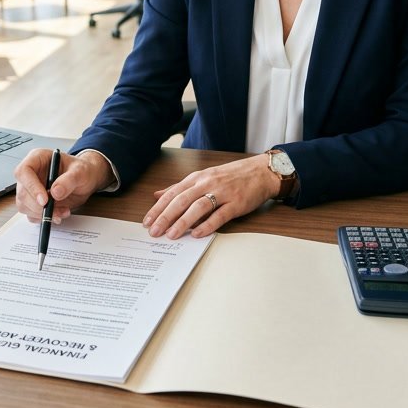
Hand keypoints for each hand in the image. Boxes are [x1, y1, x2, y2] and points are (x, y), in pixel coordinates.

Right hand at [13, 149, 114, 223]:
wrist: (85, 182)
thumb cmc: (82, 171)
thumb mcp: (81, 171)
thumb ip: (69, 180)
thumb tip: (55, 192)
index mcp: (37, 158)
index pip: (24, 171)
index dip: (31, 186)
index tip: (44, 200)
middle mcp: (31, 173)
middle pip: (22, 192)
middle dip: (38, 206)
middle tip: (56, 210)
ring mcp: (30, 189)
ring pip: (24, 205)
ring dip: (42, 214)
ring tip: (62, 211)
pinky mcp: (33, 202)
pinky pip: (31, 214)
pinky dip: (44, 218)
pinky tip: (59, 214)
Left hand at [143, 155, 277, 239]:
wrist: (261, 172)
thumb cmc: (231, 176)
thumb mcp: (203, 177)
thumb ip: (180, 187)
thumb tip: (158, 195)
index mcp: (197, 178)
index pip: (172, 193)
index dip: (158, 208)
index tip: (147, 222)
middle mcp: (207, 183)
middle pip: (182, 200)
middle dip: (166, 217)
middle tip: (154, 232)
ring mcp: (222, 192)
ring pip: (198, 207)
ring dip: (183, 222)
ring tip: (171, 235)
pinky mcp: (236, 203)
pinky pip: (220, 215)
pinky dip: (207, 224)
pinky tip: (197, 234)